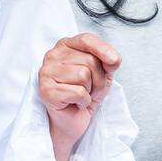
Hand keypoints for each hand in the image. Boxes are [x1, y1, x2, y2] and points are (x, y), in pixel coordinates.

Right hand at [39, 33, 121, 160]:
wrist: (72, 121)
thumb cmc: (85, 94)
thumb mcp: (102, 73)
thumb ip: (107, 61)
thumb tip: (113, 59)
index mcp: (66, 46)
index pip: (86, 40)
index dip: (103, 49)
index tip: (115, 61)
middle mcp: (53, 55)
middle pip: (89, 60)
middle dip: (98, 79)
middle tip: (90, 90)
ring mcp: (46, 72)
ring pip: (83, 75)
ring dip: (90, 91)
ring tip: (82, 96)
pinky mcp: (46, 90)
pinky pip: (78, 92)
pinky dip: (83, 101)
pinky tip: (75, 103)